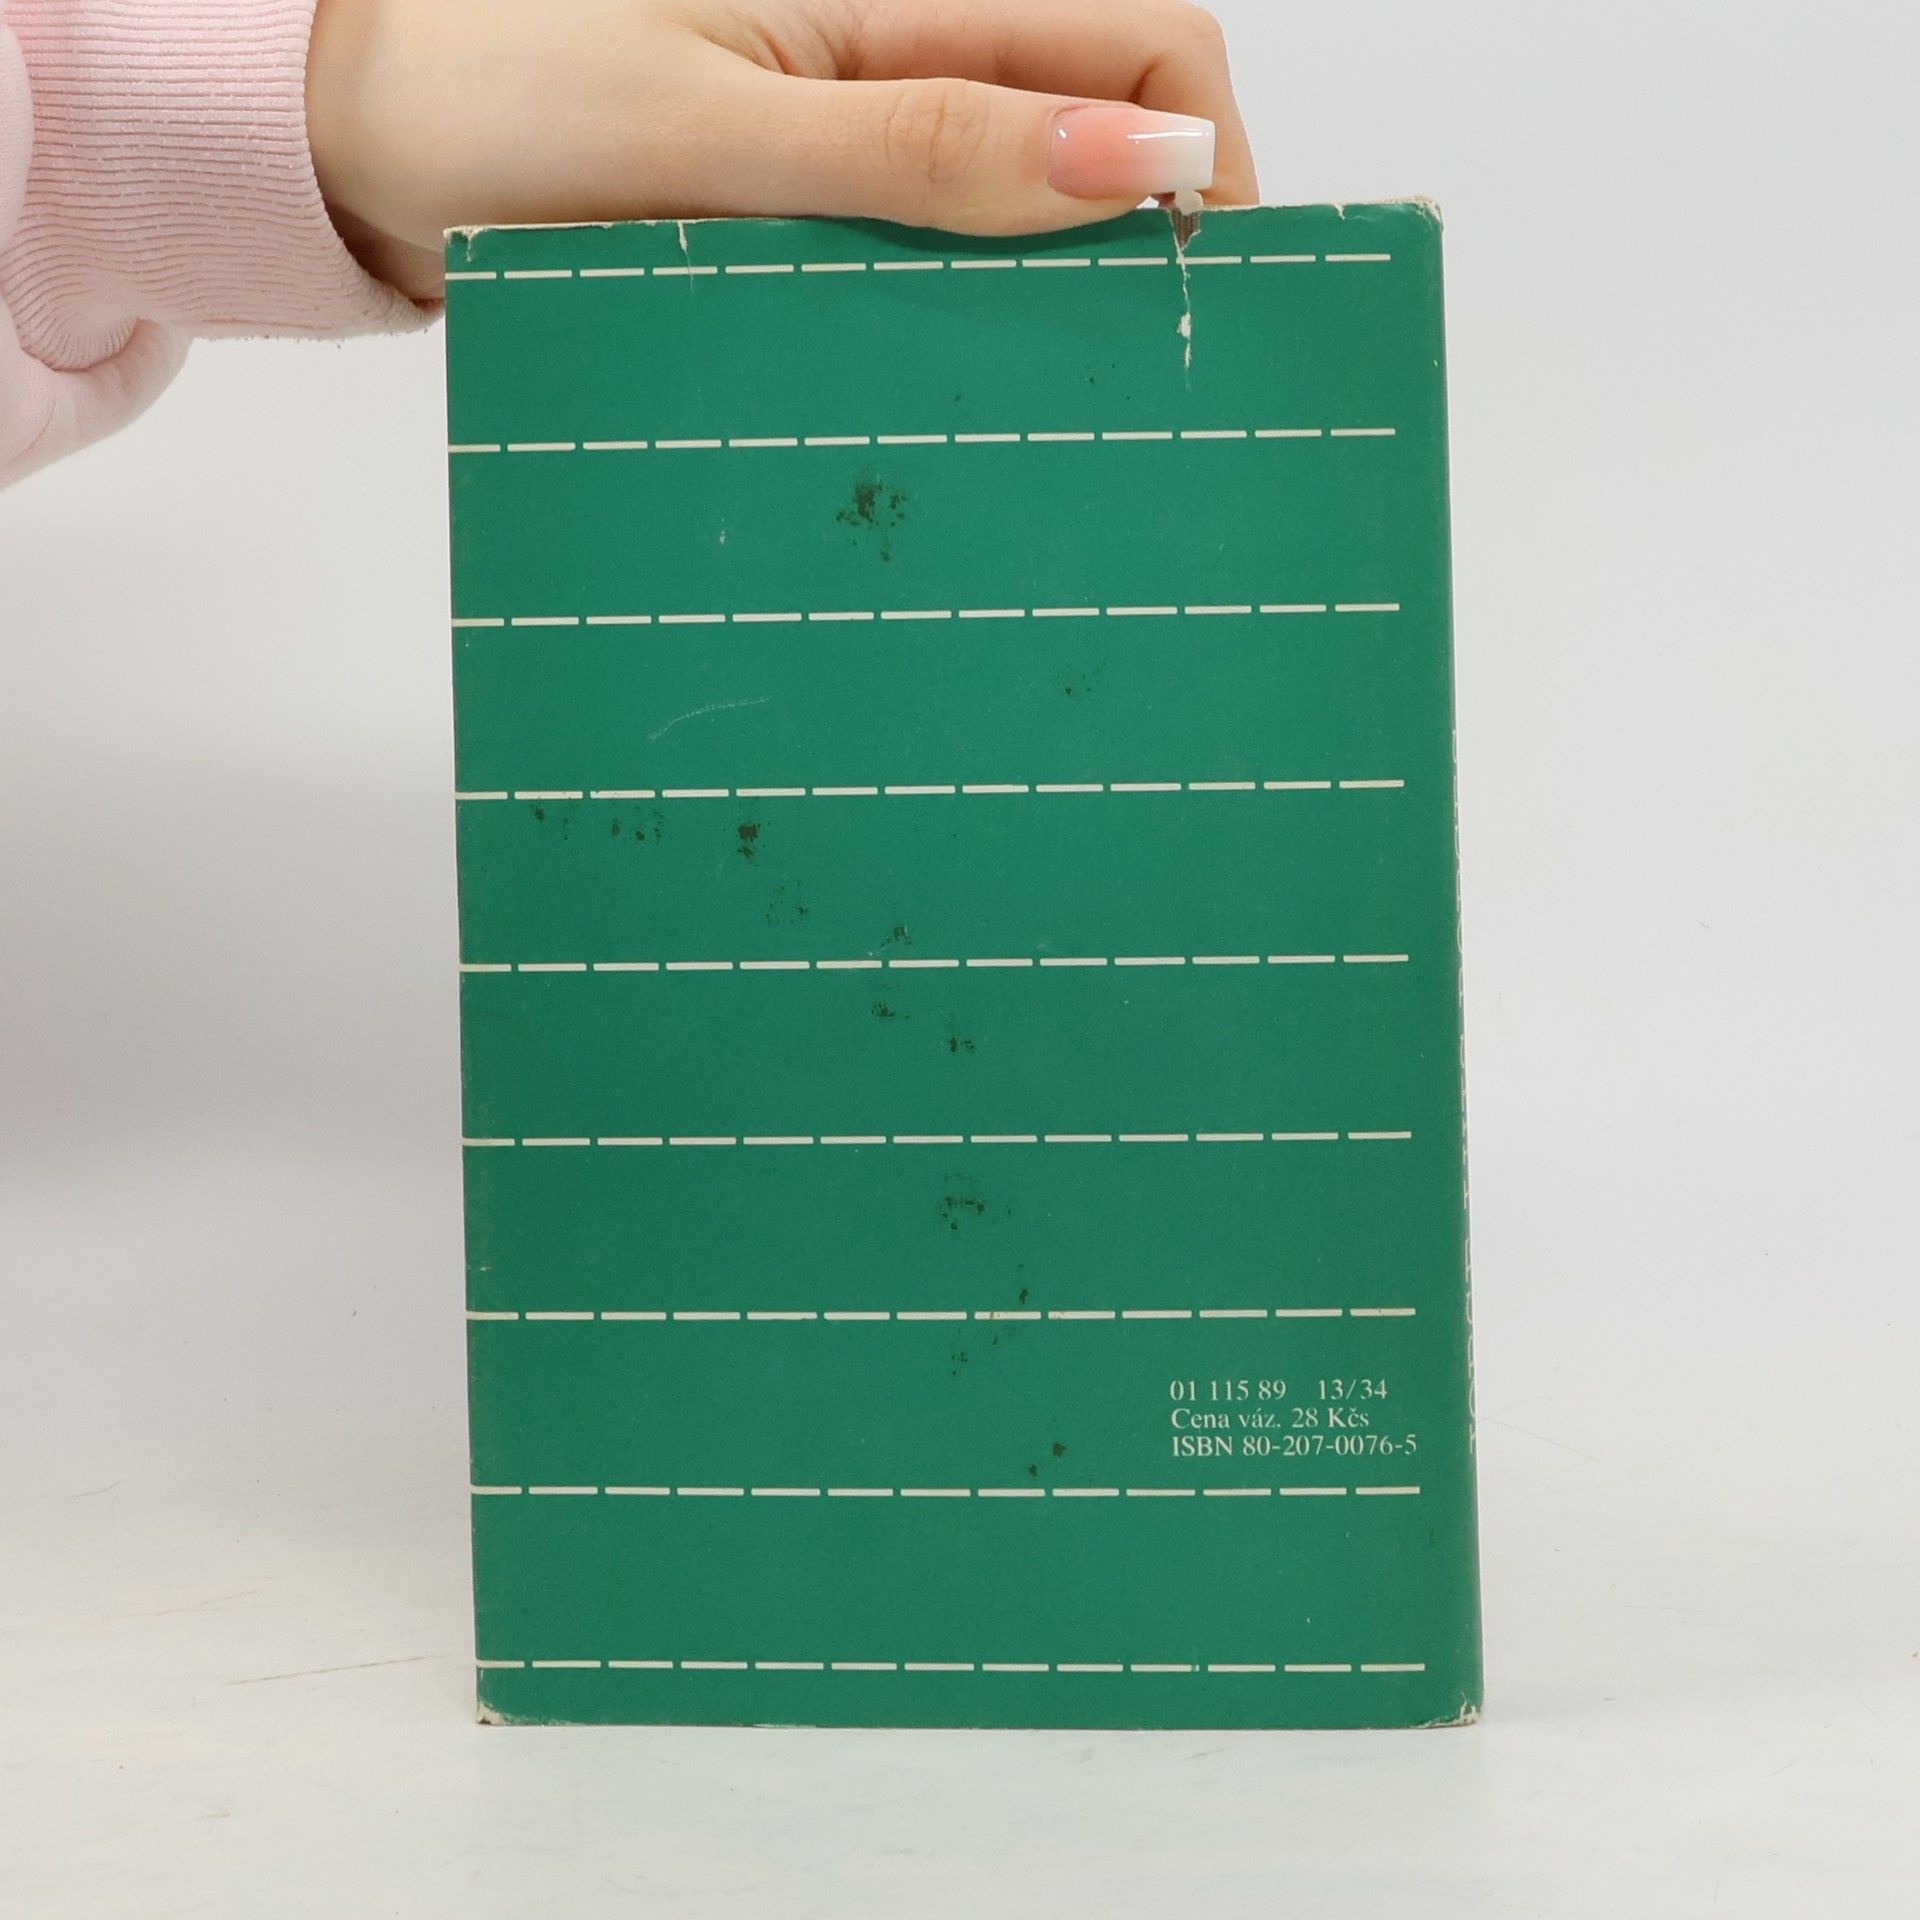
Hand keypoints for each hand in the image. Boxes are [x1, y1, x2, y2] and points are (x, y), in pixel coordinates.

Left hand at [305, 0, 1257, 300]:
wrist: (356, 147)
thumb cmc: (493, 104)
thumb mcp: (719, 133)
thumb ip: (924, 147)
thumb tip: (1133, 162)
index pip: (1143, 36)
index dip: (1200, 160)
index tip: (1195, 298)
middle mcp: (897, 50)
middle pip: (1101, 122)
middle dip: (1136, 246)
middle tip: (1121, 387)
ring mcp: (858, 129)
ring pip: (1025, 206)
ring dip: (1049, 304)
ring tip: (1033, 412)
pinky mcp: (813, 199)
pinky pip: (932, 259)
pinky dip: (957, 328)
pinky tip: (936, 394)